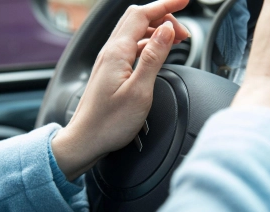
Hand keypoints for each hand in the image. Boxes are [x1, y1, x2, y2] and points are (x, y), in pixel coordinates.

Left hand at [51, 0, 189, 180]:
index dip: (165, 4)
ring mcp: (108, 61)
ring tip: (176, 39)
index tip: (184, 1)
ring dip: (156, 29)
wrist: (86, 140)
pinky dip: (147, 42)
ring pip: (133, 31)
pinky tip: (157, 51)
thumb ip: (153, 57)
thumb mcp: (139, 90)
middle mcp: (110, 52)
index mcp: (117, 52)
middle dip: (162, 15)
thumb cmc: (109, 123)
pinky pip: (130, 46)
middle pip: (136, 18)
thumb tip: (166, 30)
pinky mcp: (110, 70)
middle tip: (184, 30)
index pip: (142, 15)